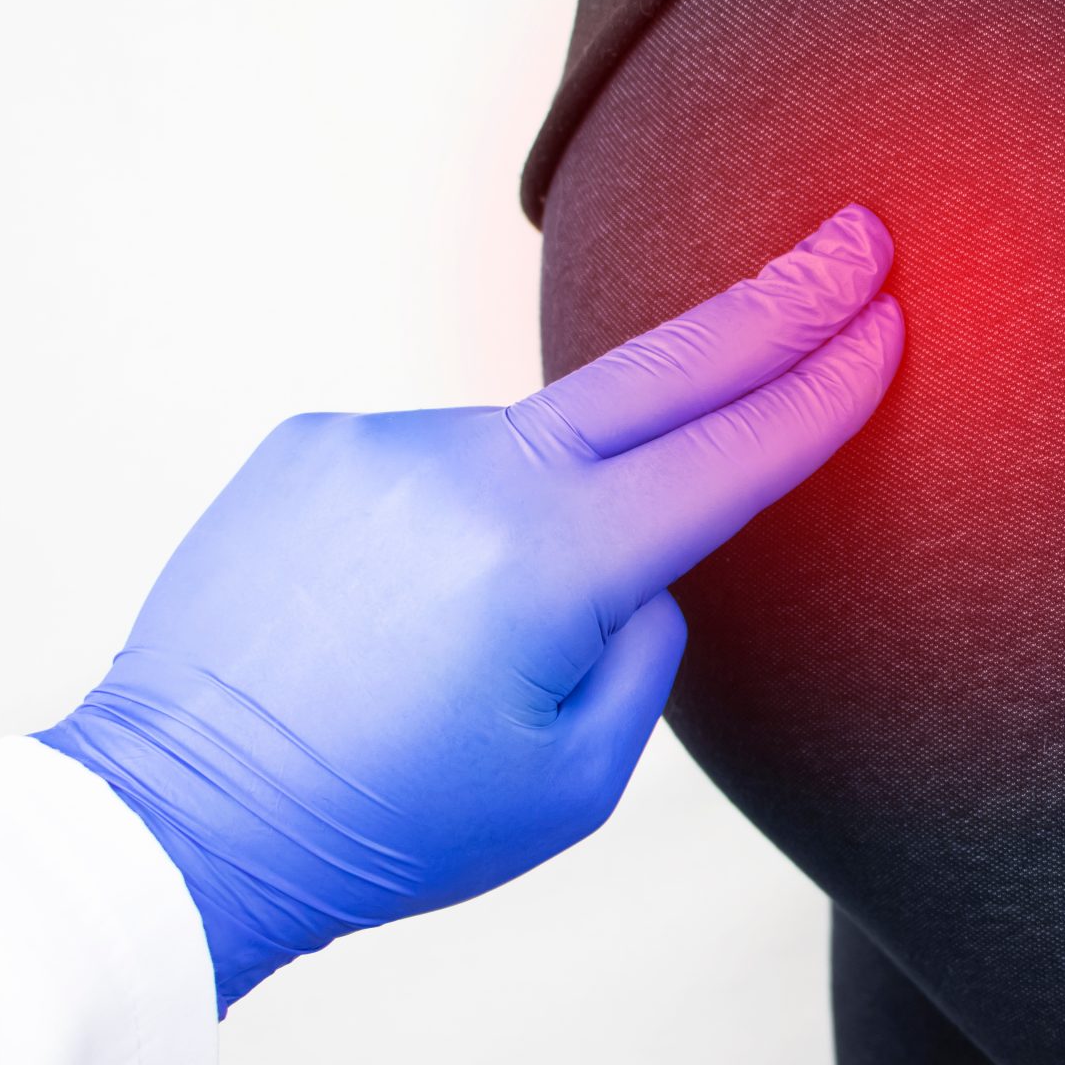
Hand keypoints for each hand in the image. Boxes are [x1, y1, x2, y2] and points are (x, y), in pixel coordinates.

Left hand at [41, 206, 902, 1011]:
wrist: (179, 820)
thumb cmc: (385, 826)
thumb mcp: (573, 782)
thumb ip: (646, 653)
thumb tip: (648, 572)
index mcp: (547, 566)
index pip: (725, 456)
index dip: (821, 388)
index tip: (885, 322)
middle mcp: (467, 475)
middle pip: (662, 369)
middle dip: (776, 303)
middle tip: (855, 238)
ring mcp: (384, 443)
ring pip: (530, 449)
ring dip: (549, 507)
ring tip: (460, 643)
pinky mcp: (319, 440)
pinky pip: (438, 463)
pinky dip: (456, 517)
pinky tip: (401, 611)